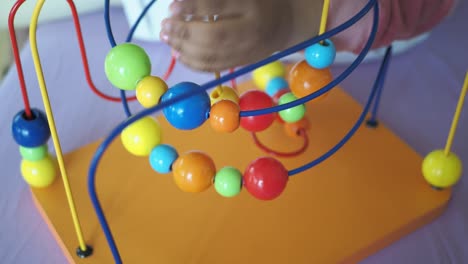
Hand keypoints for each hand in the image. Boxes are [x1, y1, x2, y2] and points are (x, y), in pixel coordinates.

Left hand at [160, 0, 320, 71]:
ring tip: (166, 36)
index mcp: (252, 6)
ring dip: (183, 48)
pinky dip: (192, 62)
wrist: (285, 24)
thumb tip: (181, 5)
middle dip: (184, 32)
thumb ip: (213, 0)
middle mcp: (250, 31)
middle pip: (213, 36)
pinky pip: (214, 66)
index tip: (172, 8)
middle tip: (164, 25)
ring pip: (211, 55)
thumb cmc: (259, 1)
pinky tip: (177, 52)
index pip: (218, 6)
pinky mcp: (241, 63)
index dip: (193, 7)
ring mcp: (246, 51)